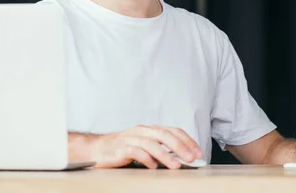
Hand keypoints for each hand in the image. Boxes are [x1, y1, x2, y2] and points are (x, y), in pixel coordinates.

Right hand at [68, 125, 202, 168]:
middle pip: (164, 135)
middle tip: (191, 158)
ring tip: (176, 166)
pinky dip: (146, 158)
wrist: (97, 149)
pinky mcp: (120, 148)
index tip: (198, 152)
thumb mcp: (145, 146)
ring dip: (166, 155)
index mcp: (150, 129)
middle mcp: (142, 131)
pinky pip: (135, 151)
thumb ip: (161, 150)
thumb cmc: (123, 149)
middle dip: (180, 147)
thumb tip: (182, 159)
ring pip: (151, 143)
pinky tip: (153, 166)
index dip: (187, 140)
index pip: (173, 131)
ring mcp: (131, 138)